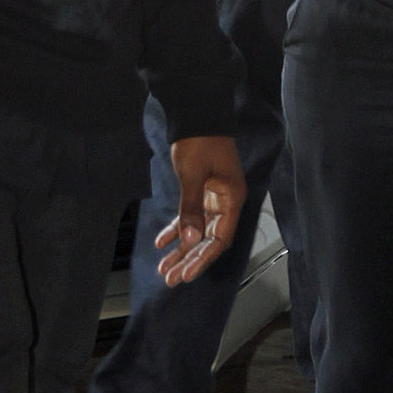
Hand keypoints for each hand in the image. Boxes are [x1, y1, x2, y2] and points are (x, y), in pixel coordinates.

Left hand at [156, 136, 245, 284]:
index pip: (219, 239)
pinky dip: (175, 229)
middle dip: (189, 260)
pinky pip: (189, 216)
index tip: (185, 274)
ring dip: (181, 249)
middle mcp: (226, 202)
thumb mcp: (192, 175)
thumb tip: (190, 240)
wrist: (197, 113)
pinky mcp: (202, 191)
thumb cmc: (199, 141)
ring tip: (164, 268)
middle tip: (171, 279)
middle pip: (208, 240)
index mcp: (231, 199)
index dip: (202, 259)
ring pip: (197, 231)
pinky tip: (160, 243)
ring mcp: (214, 198)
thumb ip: (191, 209)